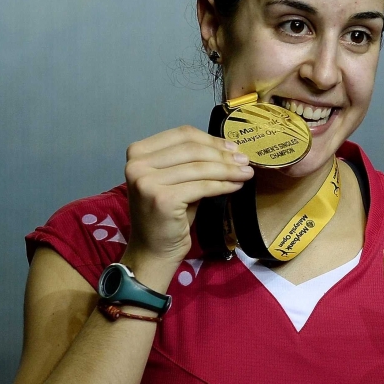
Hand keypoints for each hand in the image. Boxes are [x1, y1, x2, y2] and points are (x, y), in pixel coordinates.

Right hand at [123, 126, 253, 284]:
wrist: (154, 249)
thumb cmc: (169, 214)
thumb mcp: (178, 179)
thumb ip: (194, 160)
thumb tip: (230, 148)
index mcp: (138, 152)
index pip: (182, 134)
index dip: (211, 139)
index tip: (233, 147)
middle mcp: (137, 163)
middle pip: (192, 149)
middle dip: (223, 155)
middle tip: (245, 161)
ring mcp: (147, 181)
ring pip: (200, 168)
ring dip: (228, 170)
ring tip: (246, 173)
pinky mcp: (162, 199)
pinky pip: (203, 187)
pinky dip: (223, 185)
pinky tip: (236, 186)